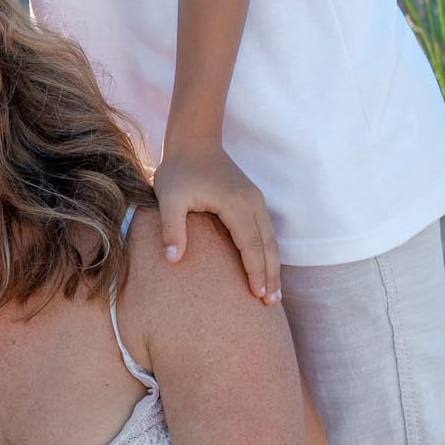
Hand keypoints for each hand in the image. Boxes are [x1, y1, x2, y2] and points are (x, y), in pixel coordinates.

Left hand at [153, 140, 280, 304]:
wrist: (193, 141)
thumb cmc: (179, 171)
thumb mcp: (169, 198)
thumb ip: (171, 227)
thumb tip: (172, 259)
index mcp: (235, 204)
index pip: (251, 244)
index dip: (255, 271)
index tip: (258, 294)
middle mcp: (252, 203)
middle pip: (268, 246)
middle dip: (271, 275)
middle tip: (271, 304)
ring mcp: (255, 200)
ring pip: (271, 239)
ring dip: (273, 266)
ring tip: (274, 294)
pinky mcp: (252, 200)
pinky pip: (266, 231)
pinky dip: (269, 252)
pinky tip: (267, 268)